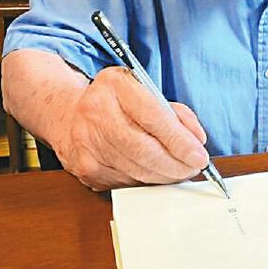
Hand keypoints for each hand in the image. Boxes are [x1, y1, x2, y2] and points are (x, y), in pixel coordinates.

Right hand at [49, 67, 209, 190]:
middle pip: (145, 150)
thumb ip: (174, 112)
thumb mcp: (144, 91)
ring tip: (180, 171)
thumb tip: (196, 140)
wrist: (68, 115)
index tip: (199, 155)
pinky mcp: (86, 169)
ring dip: (165, 175)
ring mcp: (87, 143)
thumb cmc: (115, 102)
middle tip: (194, 168)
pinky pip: (126, 182)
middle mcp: (96, 112)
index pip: (154, 118)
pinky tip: (155, 173)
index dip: (180, 141)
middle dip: (177, 164)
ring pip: (138, 171)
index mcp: (115, 86)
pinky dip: (147, 181)